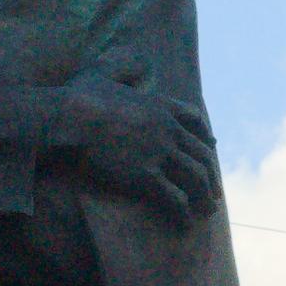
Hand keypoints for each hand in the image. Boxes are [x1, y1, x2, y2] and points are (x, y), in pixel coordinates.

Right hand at [47, 76, 219, 222]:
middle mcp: (167, 129)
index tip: (212, 148)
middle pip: (202, 154)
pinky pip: (175, 199)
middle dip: (211, 176)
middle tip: (214, 192)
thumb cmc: (78, 97)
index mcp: (159, 106)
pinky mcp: (146, 177)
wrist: (70, 119)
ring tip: (207, 211)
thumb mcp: (104, 71)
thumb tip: (141, 61)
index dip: (206, 137)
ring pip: (196, 178)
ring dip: (204, 196)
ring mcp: (159, 153)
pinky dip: (184, 213)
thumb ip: (123, 65)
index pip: (195, 121)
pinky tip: (185, 223)